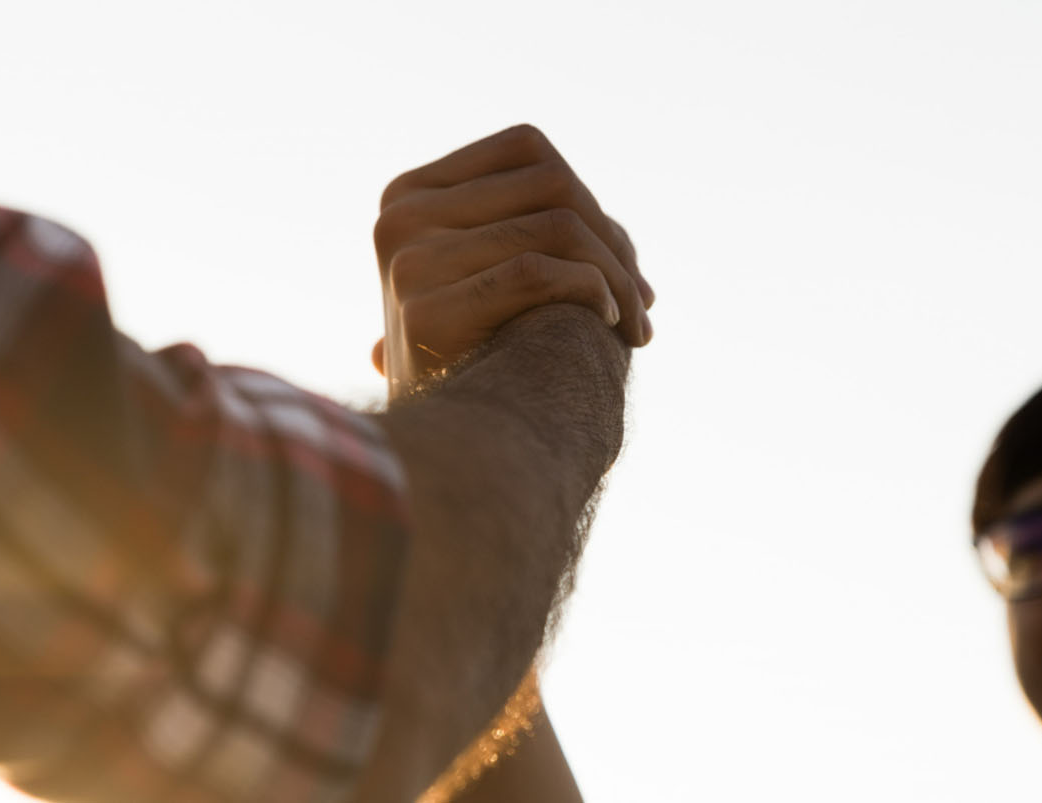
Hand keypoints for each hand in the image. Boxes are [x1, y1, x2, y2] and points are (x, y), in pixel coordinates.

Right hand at [371, 124, 654, 395]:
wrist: (444, 448)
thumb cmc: (481, 364)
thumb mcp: (489, 282)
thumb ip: (535, 237)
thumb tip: (620, 238)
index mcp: (408, 196)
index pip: (527, 149)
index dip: (588, 196)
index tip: (621, 260)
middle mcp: (400, 220)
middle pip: (551, 184)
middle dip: (612, 239)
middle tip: (641, 298)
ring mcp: (409, 264)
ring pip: (557, 227)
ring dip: (616, 275)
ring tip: (635, 321)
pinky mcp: (427, 311)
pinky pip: (539, 272)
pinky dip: (592, 293)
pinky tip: (610, 326)